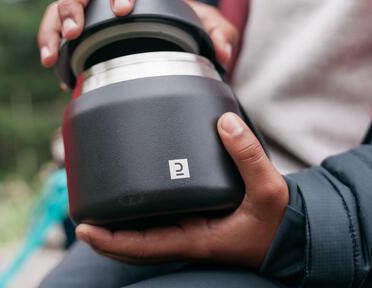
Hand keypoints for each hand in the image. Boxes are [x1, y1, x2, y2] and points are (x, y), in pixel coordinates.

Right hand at [37, 0, 237, 67]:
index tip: (122, 10)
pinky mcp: (85, 33)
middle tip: (74, 33)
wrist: (173, 34)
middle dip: (73, 6)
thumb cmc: (189, 25)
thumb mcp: (210, 26)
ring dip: (51, 28)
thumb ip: (221, 33)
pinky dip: (54, 48)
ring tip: (51, 58)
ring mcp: (94, 13)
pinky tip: (59, 73)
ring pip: (60, 6)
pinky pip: (58, 32)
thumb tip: (223, 52)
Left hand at [75, 112, 288, 267]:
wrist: (290, 233)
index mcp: (196, 239)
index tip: (83, 229)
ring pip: (144, 237)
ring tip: (98, 205)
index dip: (110, 241)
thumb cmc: (277, 221)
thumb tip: (224, 123)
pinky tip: (136, 195)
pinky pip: (160, 223)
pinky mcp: (197, 222)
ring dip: (119, 227)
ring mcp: (190, 232)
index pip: (142, 247)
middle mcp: (186, 239)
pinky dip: (141, 216)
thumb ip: (248, 156)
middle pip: (133, 247)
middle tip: (80, 215)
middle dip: (104, 237)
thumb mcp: (268, 190)